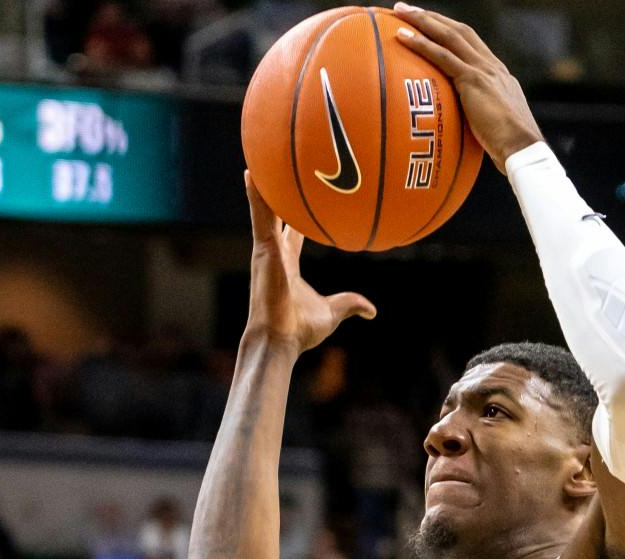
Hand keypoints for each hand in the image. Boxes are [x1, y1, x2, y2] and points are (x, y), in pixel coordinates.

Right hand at [244, 174, 374, 349]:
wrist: (280, 339)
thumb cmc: (300, 331)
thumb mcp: (332, 313)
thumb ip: (349, 305)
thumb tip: (372, 311)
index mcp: (288, 264)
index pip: (293, 233)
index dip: (295, 216)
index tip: (301, 197)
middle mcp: (275, 252)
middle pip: (276, 214)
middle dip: (277, 192)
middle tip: (279, 165)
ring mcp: (267, 249)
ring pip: (265, 208)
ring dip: (263, 182)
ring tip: (260, 153)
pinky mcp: (262, 249)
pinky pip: (259, 215)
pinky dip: (255, 194)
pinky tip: (252, 171)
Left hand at [393, 4, 541, 171]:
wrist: (524, 149)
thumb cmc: (511, 149)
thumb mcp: (497, 127)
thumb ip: (482, 119)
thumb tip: (468, 132)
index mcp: (498, 74)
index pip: (471, 43)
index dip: (450, 31)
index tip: (431, 25)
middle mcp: (491, 66)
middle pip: (458, 31)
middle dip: (433, 17)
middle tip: (407, 9)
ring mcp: (483, 70)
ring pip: (449, 36)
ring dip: (423, 20)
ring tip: (400, 12)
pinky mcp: (473, 80)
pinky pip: (442, 56)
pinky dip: (421, 44)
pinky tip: (402, 37)